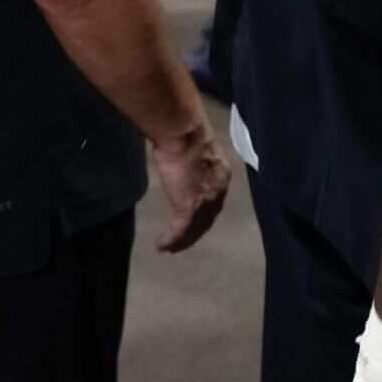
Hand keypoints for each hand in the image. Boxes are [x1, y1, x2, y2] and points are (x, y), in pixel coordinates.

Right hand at [151, 124, 233, 252]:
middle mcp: (217, 191)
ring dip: (182, 241)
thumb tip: (182, 157)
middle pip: (208, 218)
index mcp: (221, 175)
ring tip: (171, 248)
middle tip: (184, 241)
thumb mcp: (196, 149)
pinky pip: (179, 231)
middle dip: (196, 232)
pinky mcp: (188, 207)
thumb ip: (193, 160)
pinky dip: (170, 240)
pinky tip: (161, 246)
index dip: (205, 212)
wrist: (183, 132)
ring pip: (195, 228)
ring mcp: (204, 201)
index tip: (196, 219)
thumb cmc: (186, 132)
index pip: (215, 200)